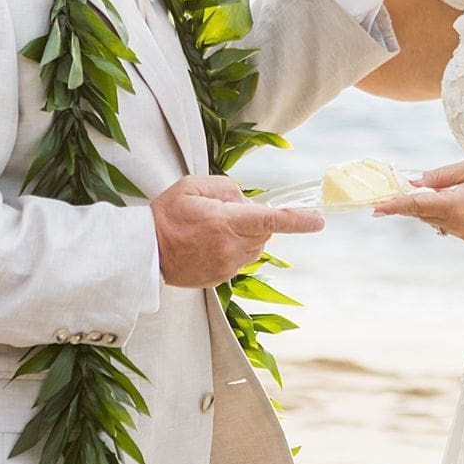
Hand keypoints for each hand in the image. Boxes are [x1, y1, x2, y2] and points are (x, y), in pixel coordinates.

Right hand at [151, 175, 322, 287]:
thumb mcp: (194, 186)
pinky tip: (208, 245)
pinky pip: (240, 260)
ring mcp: (226, 266)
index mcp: (225, 222)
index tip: (318, 221)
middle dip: (256, 220)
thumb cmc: (166, 215)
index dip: (298, 220)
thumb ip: (227, 188)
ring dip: (245, 236)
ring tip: (212, 230)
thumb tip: (246, 201)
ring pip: (254, 248)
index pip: (271, 221)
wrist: (145, 251)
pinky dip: (233, 250)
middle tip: (225, 213)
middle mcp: (229, 247)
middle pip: (264, 233)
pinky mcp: (220, 278)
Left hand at [373, 157, 463, 241]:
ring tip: (430, 186)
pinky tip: (449, 195)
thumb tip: (413, 182)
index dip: (394, 206)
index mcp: (457, 206)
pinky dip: (439, 209)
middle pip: (422, 213)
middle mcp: (458, 224)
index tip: (375, 208)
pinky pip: (445, 222)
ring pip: (432, 219)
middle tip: (395, 186)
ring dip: (426, 204)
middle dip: (408, 201)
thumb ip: (440, 176)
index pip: (417, 206)